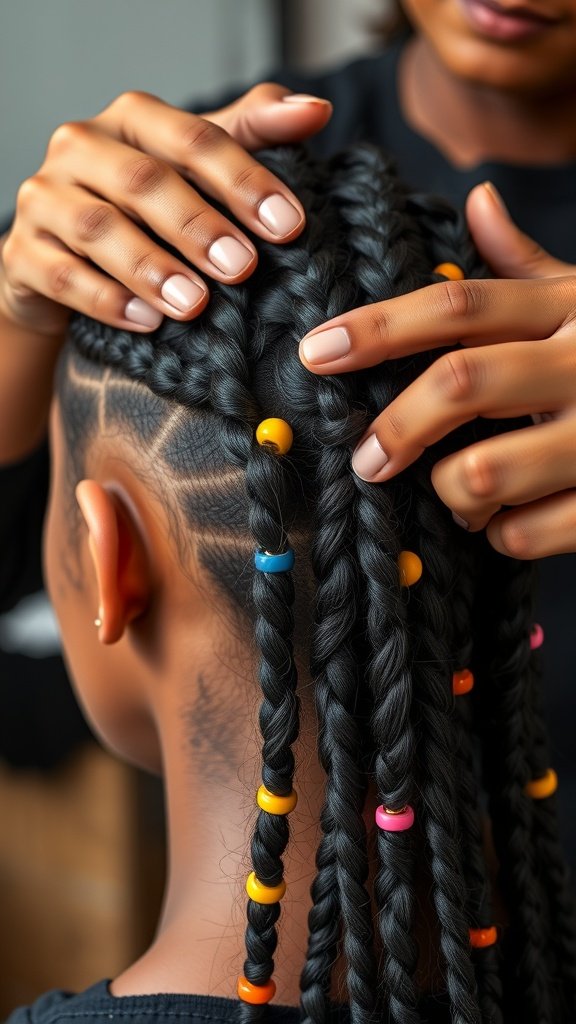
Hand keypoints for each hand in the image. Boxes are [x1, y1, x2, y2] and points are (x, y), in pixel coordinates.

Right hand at [0, 85, 331, 336]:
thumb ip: (250, 137)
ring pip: (97, 229)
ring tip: (195, 304)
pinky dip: (106, 300)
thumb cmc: (147, 212)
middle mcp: (81, 148)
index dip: (243, 179)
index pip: (192, 137)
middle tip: (244, 269)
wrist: (68, 262)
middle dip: (198, 227)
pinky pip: (62, 276)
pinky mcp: (22, 253)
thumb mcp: (198, 171)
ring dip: (151, 268)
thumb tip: (314, 110)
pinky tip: (146, 322)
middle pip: (142, 182)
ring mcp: (44, 199)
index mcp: (131, 120)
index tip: (289, 225)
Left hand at [299, 182, 575, 559]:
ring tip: (458, 495)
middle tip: (366, 460)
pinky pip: (524, 533)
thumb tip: (477, 197)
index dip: (378, 326)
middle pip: (462, 383)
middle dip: (397, 426)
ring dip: (451, 493)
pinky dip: (499, 535)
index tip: (315, 351)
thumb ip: (530, 262)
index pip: (459, 306)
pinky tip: (510, 522)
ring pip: (483, 472)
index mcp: (569, 308)